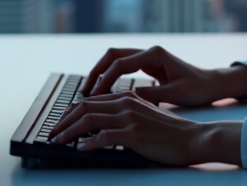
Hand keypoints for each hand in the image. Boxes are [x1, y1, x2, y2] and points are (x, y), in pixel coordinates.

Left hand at [46, 91, 241, 165]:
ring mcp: (130, 118)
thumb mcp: (146, 116)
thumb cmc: (171, 132)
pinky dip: (88, 144)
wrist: (193, 138)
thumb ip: (125, 115)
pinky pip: (103, 137)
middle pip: (85, 107)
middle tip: (53, 133)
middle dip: (63, 121)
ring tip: (58, 141)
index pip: (91, 100)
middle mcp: (126, 103)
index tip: (60, 123)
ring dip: (69, 132)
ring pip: (89, 120)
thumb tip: (101, 126)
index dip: (71, 112)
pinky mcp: (135, 134)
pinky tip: (80, 150)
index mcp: (128, 97)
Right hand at [81, 46, 246, 105]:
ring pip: (115, 59)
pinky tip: (104, 91)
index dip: (105, 79)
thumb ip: (151, 95)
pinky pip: (123, 66)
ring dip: (101, 72)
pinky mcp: (148, 64)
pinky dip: (110, 76)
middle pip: (113, 55)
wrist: (213, 84)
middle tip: (85, 90)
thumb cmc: (199, 89)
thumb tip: (127, 99)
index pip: (121, 64)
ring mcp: (148, 56)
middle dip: (96, 71)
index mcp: (155, 55)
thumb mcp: (175, 95)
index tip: (94, 95)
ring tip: (89, 91)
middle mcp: (149, 51)